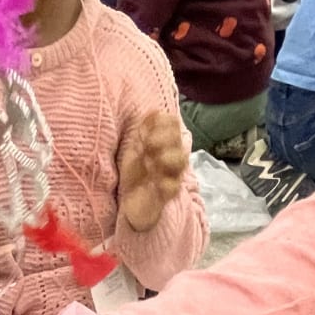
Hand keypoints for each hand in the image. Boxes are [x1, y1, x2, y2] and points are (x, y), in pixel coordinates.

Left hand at [119, 112, 187, 233]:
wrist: (132, 203)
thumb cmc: (136, 173)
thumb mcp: (135, 149)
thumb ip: (143, 131)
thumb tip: (152, 111)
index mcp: (166, 143)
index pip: (173, 123)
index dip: (161, 122)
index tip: (143, 131)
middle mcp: (173, 156)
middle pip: (178, 139)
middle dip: (162, 138)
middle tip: (146, 145)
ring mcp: (173, 175)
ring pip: (181, 160)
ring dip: (165, 157)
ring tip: (149, 162)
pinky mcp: (168, 194)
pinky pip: (174, 186)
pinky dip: (164, 182)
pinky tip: (153, 181)